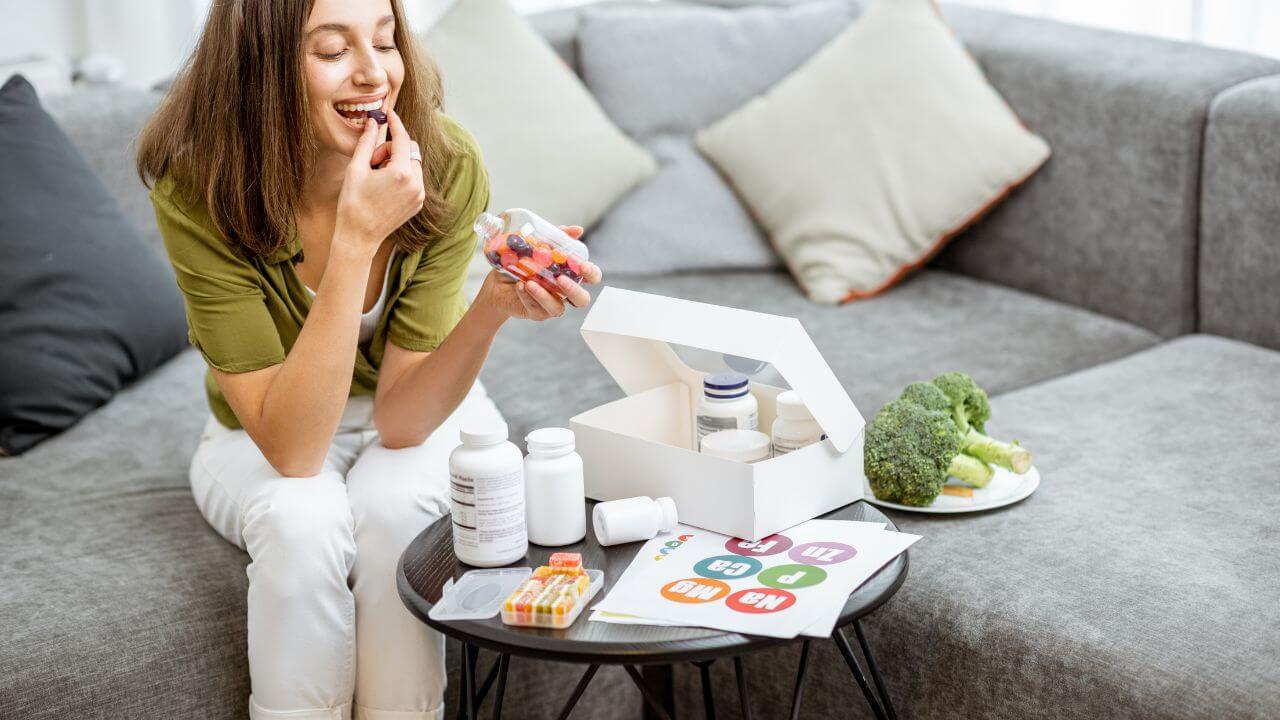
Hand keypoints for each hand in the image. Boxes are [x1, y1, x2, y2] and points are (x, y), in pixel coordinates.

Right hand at [334, 109, 423, 255]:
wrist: (358, 237)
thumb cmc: (353, 203)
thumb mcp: (356, 168)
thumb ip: (367, 141)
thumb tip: (374, 121)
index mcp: (401, 173)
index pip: (403, 138)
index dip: (395, 123)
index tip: (389, 113)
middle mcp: (416, 184)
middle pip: (409, 149)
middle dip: (392, 149)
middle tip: (372, 161)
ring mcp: (419, 195)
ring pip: (412, 163)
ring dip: (396, 162)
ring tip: (376, 176)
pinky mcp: (418, 203)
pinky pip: (414, 179)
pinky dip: (401, 175)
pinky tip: (383, 187)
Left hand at [477, 225, 603, 321]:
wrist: (498, 279)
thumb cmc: (522, 262)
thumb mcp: (538, 244)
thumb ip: (558, 237)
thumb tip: (578, 229)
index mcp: (570, 275)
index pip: (591, 277)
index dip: (591, 273)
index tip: (582, 266)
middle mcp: (564, 292)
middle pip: (582, 300)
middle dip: (574, 290)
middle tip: (560, 278)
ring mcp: (551, 304)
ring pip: (557, 308)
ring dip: (545, 295)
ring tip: (530, 282)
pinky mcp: (535, 312)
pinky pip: (536, 309)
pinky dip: (527, 296)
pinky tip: (520, 286)